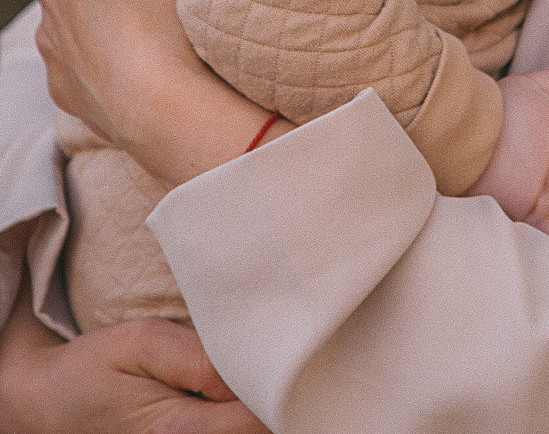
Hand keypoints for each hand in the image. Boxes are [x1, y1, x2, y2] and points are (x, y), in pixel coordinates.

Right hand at [0, 268, 265, 433]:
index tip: (279, 349)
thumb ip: (198, 359)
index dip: (276, 385)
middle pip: (259, 432)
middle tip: (270, 354)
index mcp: (175, 432)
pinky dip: (239, 416)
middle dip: (271, 395)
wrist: (48, 405)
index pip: (256, 420)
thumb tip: (246, 373)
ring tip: (251, 369)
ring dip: (256, 405)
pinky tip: (235, 393)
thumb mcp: (140, 343)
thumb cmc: (94, 369)